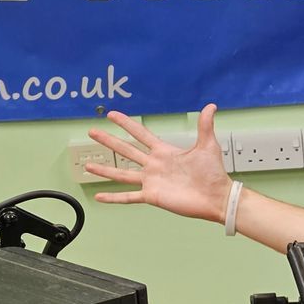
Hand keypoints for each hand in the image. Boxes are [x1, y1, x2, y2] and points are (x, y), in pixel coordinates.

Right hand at [87, 105, 233, 221]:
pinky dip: (113, 198)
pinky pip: (128, 197)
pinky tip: (99, 196)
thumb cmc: (213, 173)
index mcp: (164, 152)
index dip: (126, 123)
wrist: (216, 197)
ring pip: (122, 173)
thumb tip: (211, 106)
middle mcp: (154, 165)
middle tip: (92, 131)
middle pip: (126, 150)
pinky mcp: (152, 196)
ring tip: (87, 165)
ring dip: (105, 169)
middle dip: (108, 141)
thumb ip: (205, 126)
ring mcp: (151, 181)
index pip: (140, 134)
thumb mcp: (207, 146)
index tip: (112, 115)